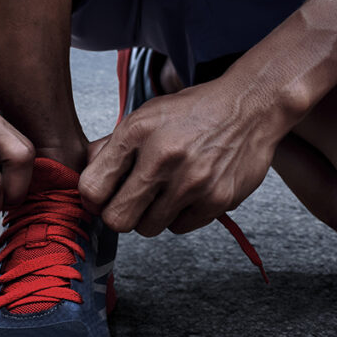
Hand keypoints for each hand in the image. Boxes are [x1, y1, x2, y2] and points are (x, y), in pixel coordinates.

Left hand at [79, 80, 280, 235]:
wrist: (250, 107)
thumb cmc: (193, 112)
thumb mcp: (146, 116)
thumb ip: (111, 147)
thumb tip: (86, 179)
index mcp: (138, 132)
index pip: (92, 189)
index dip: (94, 198)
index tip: (103, 196)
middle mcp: (163, 157)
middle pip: (118, 219)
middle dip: (120, 214)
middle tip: (132, 201)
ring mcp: (192, 181)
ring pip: (149, 228)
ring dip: (152, 216)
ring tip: (165, 191)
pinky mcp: (217, 199)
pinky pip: (180, 227)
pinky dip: (180, 215)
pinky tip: (189, 192)